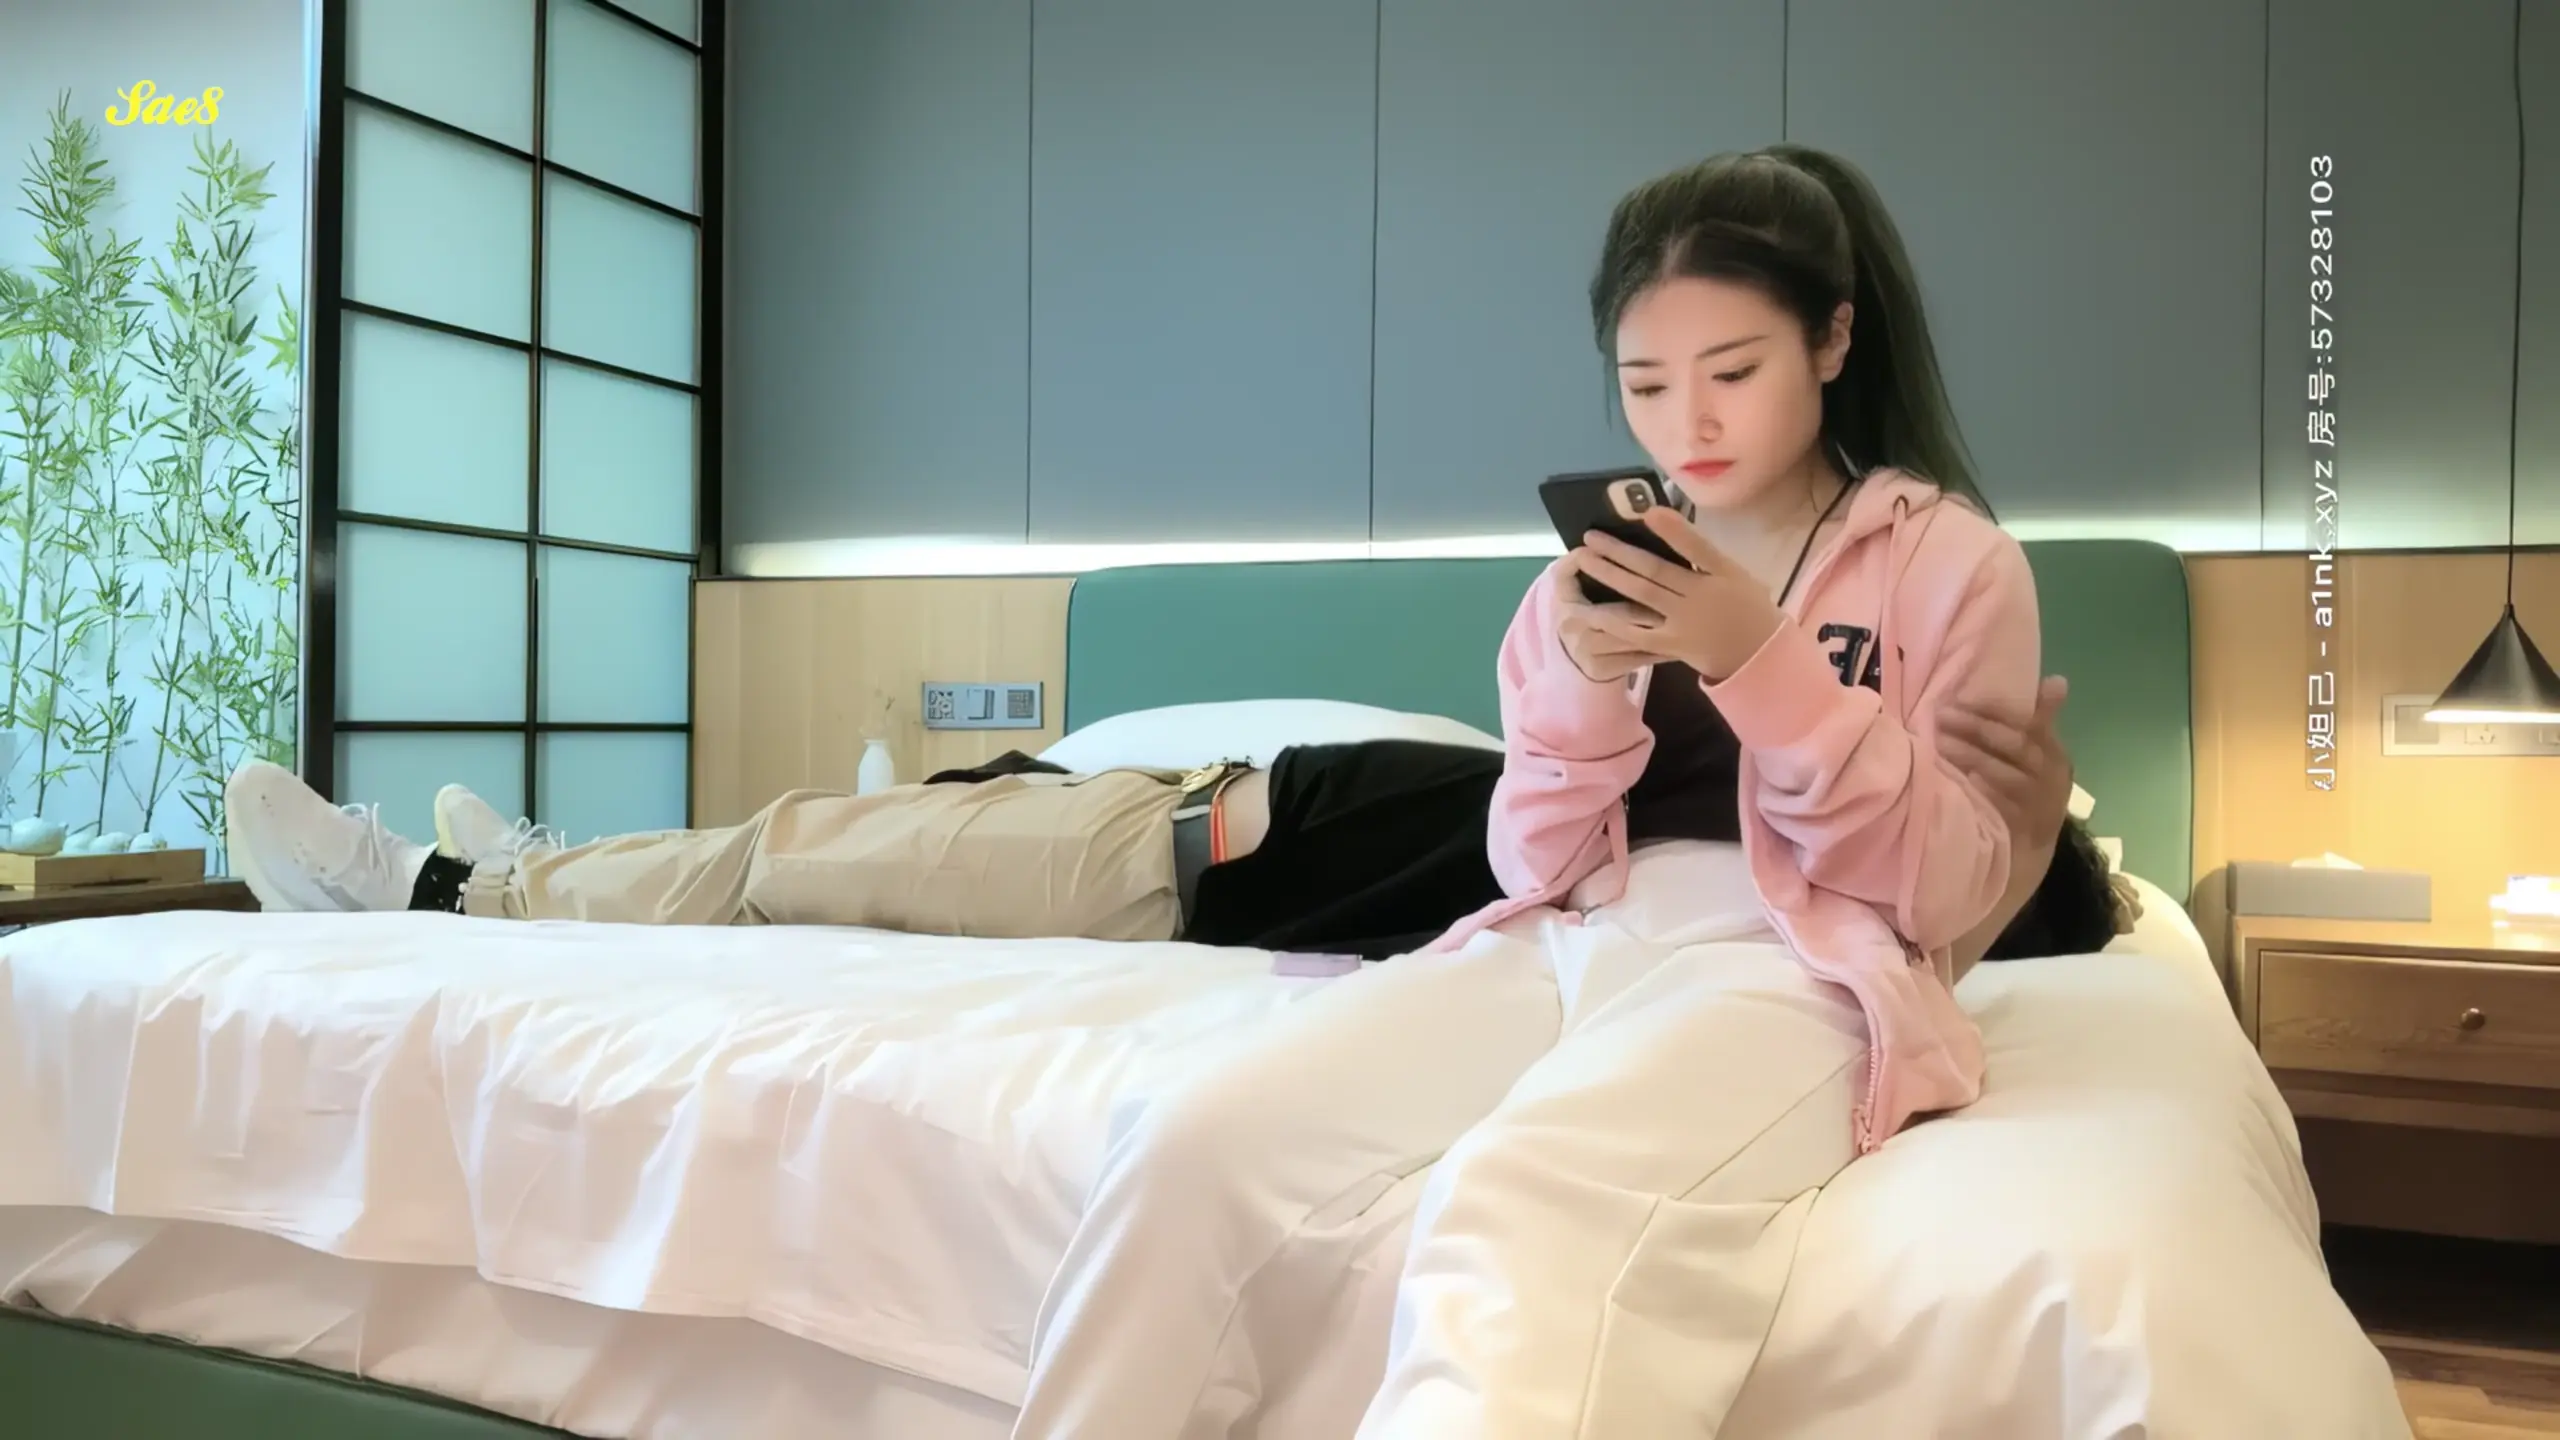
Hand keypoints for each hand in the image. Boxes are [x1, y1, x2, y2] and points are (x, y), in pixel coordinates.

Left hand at [1567, 508, 1787, 680]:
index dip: (1672, 530)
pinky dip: (1614, 622)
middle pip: (1653, 569)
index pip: (1694, 548)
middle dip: (1619, 551)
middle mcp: (1697, 597)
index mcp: (1717, 575)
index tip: (1648, 512)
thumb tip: (1664, 519)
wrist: (1757, 653)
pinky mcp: (1670, 645)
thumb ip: (1700, 548)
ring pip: (1642, 596)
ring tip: (1584, 560)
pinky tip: (1591, 611)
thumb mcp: (1732, 571)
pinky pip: (1638, 633)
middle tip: (1590, 536)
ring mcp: (1682, 622)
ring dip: (1611, 576)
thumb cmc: (1744, 605)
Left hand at [1940, 675, 2073, 854]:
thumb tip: (2057, 680)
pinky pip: (2002, 805)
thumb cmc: (2031, 791)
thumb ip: (2038, 721)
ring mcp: (2038, 803)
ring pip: (2006, 775)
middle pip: (2017, 746)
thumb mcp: (2038, 756)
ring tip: (1941, 742)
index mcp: (2055, 754)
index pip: (2033, 725)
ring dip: (1972, 756)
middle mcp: (2051, 776)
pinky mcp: (2023, 826)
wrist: (2034, 848)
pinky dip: (1984, 790)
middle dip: (1978, 728)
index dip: (1999, 710)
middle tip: (1943, 714)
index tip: (1965, 697)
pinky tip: (1963, 779)